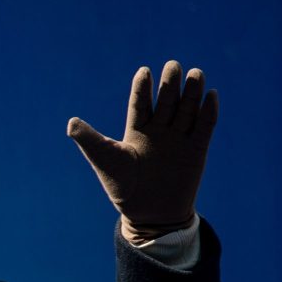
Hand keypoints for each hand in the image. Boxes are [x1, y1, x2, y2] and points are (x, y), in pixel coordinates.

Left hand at [67, 61, 217, 240]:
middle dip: (170, 84)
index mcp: (136, 131)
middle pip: (166, 101)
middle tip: (173, 66)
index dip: (142, 88)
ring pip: (187, 109)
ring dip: (191, 92)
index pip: (140, 103)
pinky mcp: (197, 150)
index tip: (144, 71)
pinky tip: (211, 96)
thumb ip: (89, 141)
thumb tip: (70, 123)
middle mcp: (159, 131)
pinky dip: (208, 112)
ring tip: (194, 74)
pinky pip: (205, 127)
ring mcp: (179, 139)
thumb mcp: (105, 161)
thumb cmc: (123, 188)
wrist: (149, 215)